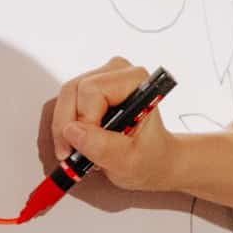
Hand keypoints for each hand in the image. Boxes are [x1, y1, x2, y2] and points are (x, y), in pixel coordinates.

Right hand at [47, 58, 232, 210]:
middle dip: (69, 124)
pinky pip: (70, 98)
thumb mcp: (128, 163)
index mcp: (136, 80)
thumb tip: (74, 133)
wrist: (166, 162)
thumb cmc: (153, 162)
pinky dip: (69, 122)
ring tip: (76, 153)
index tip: (81, 151)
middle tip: (72, 157)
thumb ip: (101, 147)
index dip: (82, 124)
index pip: (92, 93)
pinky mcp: (98, 85)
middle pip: (74, 89)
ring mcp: (109, 74)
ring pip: (67, 93)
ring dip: (66, 125)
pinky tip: (79, 143)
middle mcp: (122, 69)